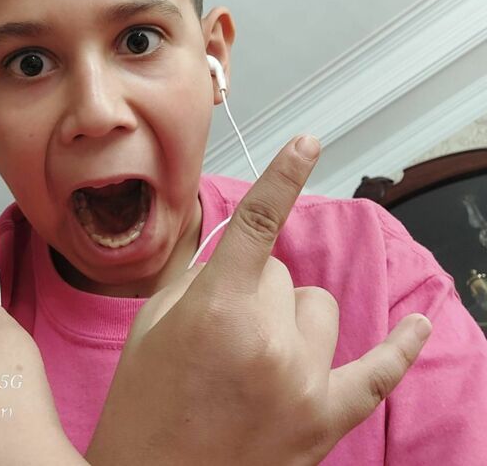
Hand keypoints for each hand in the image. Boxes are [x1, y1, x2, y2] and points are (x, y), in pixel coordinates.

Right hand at [87, 135, 432, 465]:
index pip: (261, 222)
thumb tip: (240, 249)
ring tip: (257, 355)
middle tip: (223, 333)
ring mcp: (303, 382)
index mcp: (218, 307)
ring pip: (318, 309)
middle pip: (284, 274)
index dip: (285, 175)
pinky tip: (418, 326)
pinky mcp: (324, 420)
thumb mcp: (152, 324)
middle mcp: (270, 340)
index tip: (308, 141)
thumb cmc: (143, 406)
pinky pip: (379, 373)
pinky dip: (400, 347)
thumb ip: (199, 275)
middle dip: (256, 290)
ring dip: (292, 319)